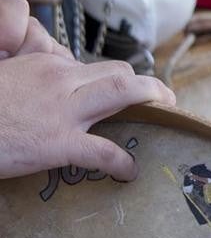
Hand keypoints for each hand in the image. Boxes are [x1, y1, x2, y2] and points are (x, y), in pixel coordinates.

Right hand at [0, 0, 174, 180]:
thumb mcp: (4, 77)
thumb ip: (27, 76)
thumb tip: (42, 78)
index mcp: (42, 65)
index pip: (88, 65)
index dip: (108, 78)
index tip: (118, 91)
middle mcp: (59, 79)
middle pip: (117, 73)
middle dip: (144, 85)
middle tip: (160, 99)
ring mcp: (62, 110)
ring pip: (123, 93)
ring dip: (153, 100)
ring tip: (167, 113)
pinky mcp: (59, 143)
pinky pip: (104, 151)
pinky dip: (122, 162)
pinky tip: (129, 171)